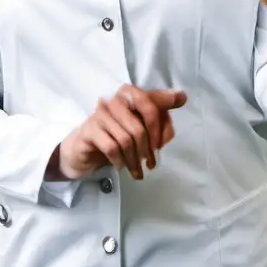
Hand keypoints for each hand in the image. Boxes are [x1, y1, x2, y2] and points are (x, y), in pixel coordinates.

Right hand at [50, 85, 187, 181]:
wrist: (84, 149)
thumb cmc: (116, 135)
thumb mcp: (141, 125)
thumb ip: (161, 114)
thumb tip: (182, 96)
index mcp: (127, 94)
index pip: (149, 103)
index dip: (158, 127)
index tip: (160, 146)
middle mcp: (112, 100)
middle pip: (138, 127)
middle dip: (147, 150)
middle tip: (151, 164)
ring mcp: (98, 115)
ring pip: (126, 139)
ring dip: (135, 160)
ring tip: (138, 171)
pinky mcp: (88, 130)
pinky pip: (111, 147)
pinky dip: (120, 161)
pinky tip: (122, 168)